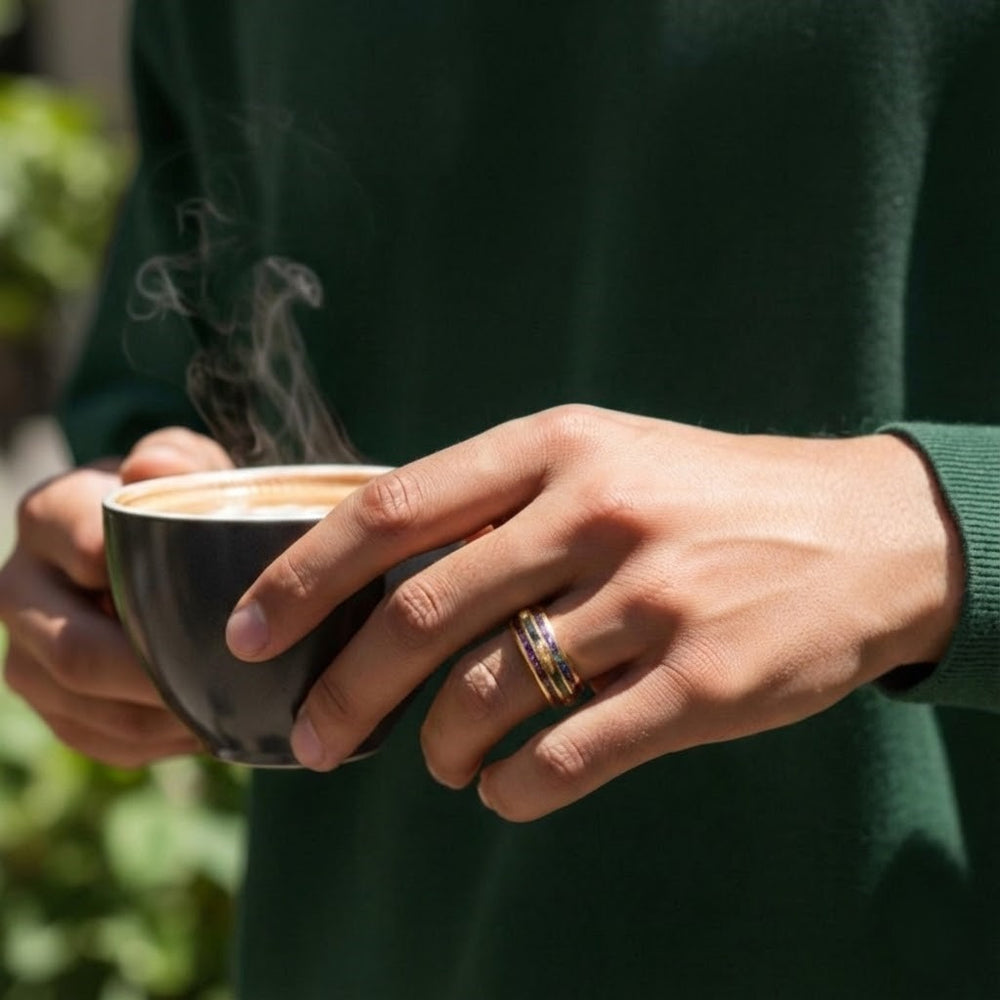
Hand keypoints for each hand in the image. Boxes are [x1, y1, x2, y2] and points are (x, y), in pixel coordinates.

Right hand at [0, 428, 230, 766]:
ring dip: (162, 716)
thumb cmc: (176, 502)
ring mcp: (26, 654)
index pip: (85, 550)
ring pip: (85, 706)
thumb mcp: (185, 464)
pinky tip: (210, 727)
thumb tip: (150, 466)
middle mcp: (19, 587)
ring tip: (230, 710)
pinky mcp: (52, 704)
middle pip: (76, 651)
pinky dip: (159, 741)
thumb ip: (178, 457)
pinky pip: (100, 739)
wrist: (152, 550)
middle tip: (229, 680)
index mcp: (46, 515)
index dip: (145, 581)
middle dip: (156, 673)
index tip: (212, 599)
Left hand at [225, 405, 962, 818]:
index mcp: (559, 446)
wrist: (865, 530)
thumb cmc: (707, 496)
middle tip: (315, 740)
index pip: (395, 509)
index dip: (305, 578)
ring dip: (438, 748)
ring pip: (489, 694)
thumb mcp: (607, 457)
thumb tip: (384, 573)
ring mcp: (654, 598)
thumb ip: (502, 501)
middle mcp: (597, 513)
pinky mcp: (706, 683)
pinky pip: (571, 756)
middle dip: (348, 691)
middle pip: (422, 613)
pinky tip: (505, 791)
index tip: (249, 635)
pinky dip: (514, 789)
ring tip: (439, 763)